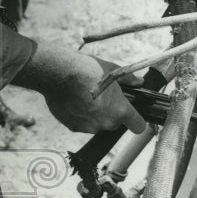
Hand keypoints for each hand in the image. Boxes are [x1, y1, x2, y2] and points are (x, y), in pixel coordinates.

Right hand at [15, 43, 145, 133]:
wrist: (57, 73)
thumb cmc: (86, 70)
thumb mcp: (112, 71)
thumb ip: (128, 80)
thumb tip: (139, 82)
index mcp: (120, 110)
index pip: (138, 126)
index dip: (136, 120)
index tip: (132, 115)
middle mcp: (106, 123)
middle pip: (115, 123)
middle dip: (112, 113)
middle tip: (103, 97)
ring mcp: (89, 127)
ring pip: (98, 124)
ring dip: (95, 115)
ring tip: (86, 97)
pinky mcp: (74, 127)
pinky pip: (82, 124)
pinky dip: (80, 116)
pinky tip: (75, 101)